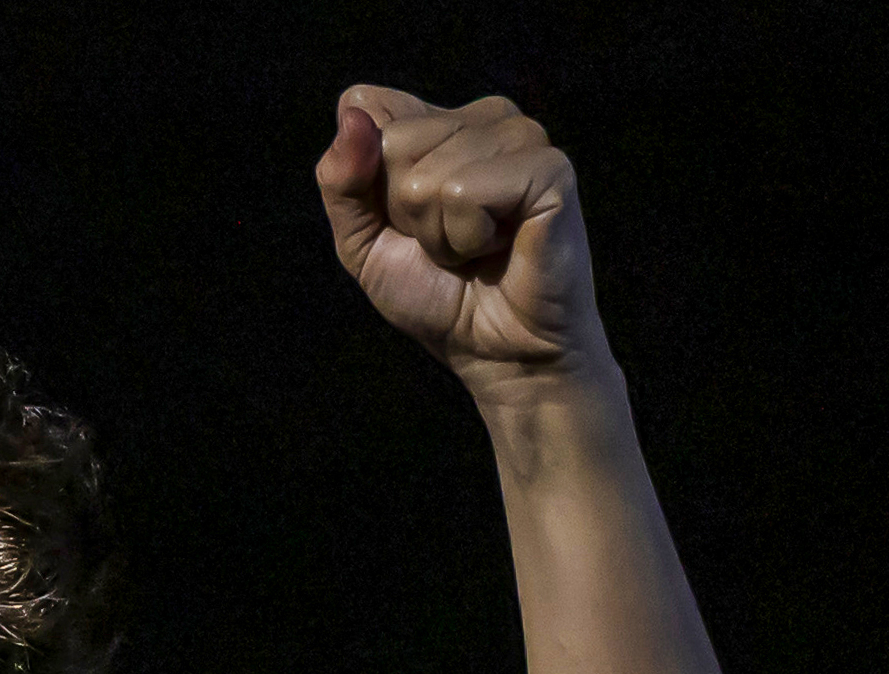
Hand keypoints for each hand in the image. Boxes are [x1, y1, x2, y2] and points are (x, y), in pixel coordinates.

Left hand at [319, 87, 609, 397]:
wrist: (499, 354)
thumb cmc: (438, 297)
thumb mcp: (363, 243)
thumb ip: (340, 180)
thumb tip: (352, 116)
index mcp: (440, 118)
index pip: (363, 105)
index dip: (365, 179)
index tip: (407, 222)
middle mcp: (483, 114)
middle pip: (391, 143)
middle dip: (405, 214)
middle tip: (450, 245)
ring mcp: (521, 135)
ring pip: (426, 176)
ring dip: (439, 235)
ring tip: (477, 250)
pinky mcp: (549, 167)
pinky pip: (464, 193)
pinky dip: (468, 239)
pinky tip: (501, 247)